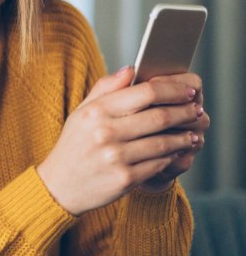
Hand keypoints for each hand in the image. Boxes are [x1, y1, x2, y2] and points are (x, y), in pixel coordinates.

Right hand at [37, 66, 201, 214]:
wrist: (59, 186)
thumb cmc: (74, 145)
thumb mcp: (81, 112)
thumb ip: (105, 88)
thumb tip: (131, 69)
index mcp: (96, 112)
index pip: (145, 92)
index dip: (173, 90)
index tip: (188, 90)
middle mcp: (105, 133)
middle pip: (160, 116)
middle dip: (184, 112)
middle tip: (196, 110)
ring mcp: (116, 157)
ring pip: (164, 142)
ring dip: (183, 136)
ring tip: (191, 133)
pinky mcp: (124, 179)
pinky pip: (159, 164)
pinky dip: (172, 157)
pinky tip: (175, 152)